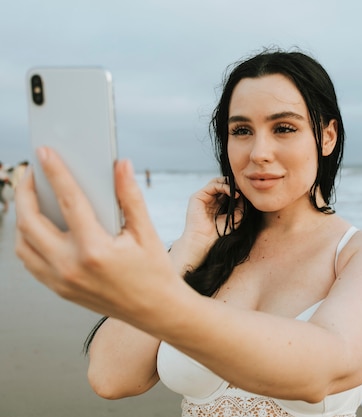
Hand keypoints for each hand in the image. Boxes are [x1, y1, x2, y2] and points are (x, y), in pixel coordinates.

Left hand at [14, 147, 177, 318]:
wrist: (156, 311)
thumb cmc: (154, 273)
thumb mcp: (146, 232)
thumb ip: (130, 196)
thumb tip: (121, 166)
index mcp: (95, 251)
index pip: (68, 201)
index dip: (55, 172)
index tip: (44, 154)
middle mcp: (71, 267)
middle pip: (30, 222)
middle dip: (25, 192)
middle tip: (30, 173)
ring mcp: (61, 281)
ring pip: (23, 242)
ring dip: (21, 217)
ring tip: (32, 198)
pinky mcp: (58, 289)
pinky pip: (30, 260)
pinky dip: (28, 239)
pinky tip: (39, 225)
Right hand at [170, 176, 242, 272]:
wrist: (204, 241)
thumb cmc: (217, 233)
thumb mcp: (234, 219)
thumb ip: (240, 208)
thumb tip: (245, 196)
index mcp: (217, 204)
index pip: (227, 190)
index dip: (236, 189)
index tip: (247, 192)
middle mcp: (209, 199)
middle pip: (222, 183)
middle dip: (234, 184)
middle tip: (244, 188)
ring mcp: (203, 197)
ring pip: (217, 182)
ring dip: (230, 184)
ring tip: (239, 191)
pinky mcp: (198, 196)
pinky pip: (213, 185)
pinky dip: (224, 187)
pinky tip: (233, 193)